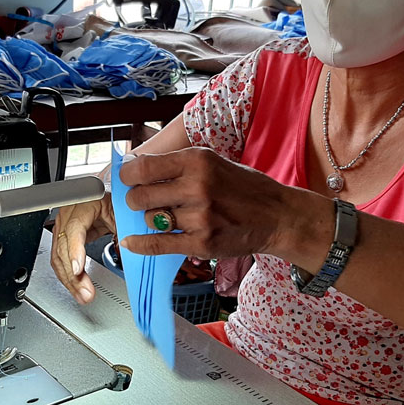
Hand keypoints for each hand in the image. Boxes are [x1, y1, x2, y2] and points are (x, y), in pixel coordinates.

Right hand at [50, 192, 116, 303]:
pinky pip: (59, 259)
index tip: (77, 269)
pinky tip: (76, 286)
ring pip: (58, 257)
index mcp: (83, 204)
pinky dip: (67, 275)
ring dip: (69, 279)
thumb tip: (127, 252)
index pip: (74, 230)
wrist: (102, 196)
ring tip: (82, 295)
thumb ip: (124, 232)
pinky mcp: (62, 238)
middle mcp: (68, 215)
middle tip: (85, 292)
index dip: (74, 251)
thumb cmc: (111, 201)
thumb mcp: (121, 213)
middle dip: (73, 275)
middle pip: (63, 248)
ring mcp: (62, 226)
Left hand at [119, 148, 302, 257]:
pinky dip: (141, 244)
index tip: (125, 179)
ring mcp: (200, 217)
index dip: (127, 175)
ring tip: (168, 217)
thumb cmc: (245, 188)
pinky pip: (159, 244)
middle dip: (135, 200)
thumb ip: (178, 166)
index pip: (143, 166)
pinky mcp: (203, 242)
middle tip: (140, 201)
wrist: (278, 216)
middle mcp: (198, 186)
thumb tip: (136, 169)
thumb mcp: (213, 162)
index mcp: (198, 161)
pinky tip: (132, 242)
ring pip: (151, 220)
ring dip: (152, 220)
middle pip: (141, 196)